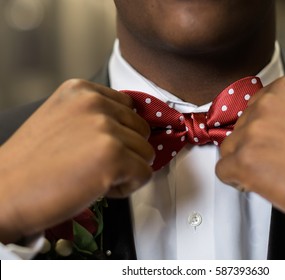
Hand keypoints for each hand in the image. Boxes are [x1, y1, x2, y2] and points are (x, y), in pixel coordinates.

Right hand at [0, 79, 153, 243]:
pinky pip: (145, 174)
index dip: (120, 133)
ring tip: (94, 175)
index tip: (99, 147)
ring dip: (127, 170)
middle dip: (126, 151)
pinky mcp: (114, 157)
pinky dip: (127, 187)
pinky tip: (99, 187)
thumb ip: (94, 115)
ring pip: (146, 153)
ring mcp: (105, 128)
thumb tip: (130, 126)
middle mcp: (95, 103)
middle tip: (94, 164)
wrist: (3, 193)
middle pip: (141, 130)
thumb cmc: (31, 165)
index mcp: (81, 90)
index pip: (129, 108)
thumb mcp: (61, 120)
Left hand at [216, 76, 284, 255]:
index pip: (251, 108)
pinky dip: (237, 181)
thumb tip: (267, 129)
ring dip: (243, 164)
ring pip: (229, 150)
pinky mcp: (244, 161)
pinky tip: (260, 184)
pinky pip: (222, 171)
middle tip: (274, 162)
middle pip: (239, 129)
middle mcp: (264, 106)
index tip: (269, 142)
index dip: (260, 131)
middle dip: (252, 148)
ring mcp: (252, 132)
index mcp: (284, 89)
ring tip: (271, 174)